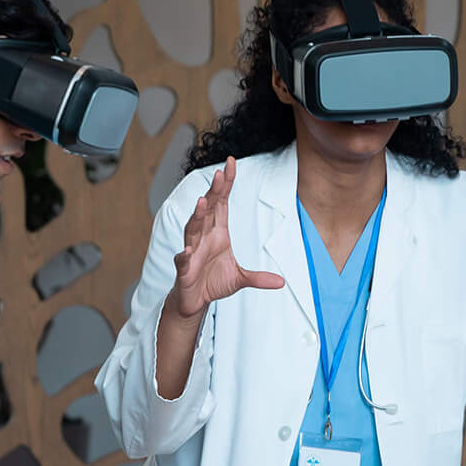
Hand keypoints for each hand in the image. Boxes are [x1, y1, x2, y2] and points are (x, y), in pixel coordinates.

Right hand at [171, 158, 285, 319]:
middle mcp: (203, 237)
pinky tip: (189, 249)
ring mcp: (192, 251)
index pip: (221, 203)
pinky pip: (183, 258)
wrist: (195, 301)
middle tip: (219, 173)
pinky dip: (185, 253)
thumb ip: (259, 278)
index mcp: (217, 233)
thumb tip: (282, 282)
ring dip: (197, 215)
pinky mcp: (184, 268)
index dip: (225, 184)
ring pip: (193, 228)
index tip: (230, 164)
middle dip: (214, 192)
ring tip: (203, 202)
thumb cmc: (213, 282)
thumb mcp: (240, 279)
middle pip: (208, 210)